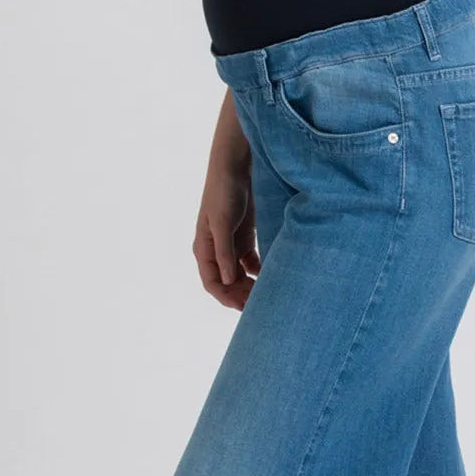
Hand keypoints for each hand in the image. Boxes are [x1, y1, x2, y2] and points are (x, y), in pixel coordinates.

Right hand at [193, 162, 259, 310]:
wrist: (235, 168)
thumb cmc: (223, 193)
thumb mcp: (222, 223)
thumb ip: (225, 252)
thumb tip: (228, 281)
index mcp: (204, 249)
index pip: (212, 282)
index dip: (226, 297)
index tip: (243, 307)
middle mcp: (216, 251)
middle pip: (227, 282)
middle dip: (241, 294)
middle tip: (261, 303)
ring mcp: (230, 245)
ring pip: (239, 274)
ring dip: (251, 284)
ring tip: (267, 292)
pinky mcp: (243, 237)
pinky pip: (251, 261)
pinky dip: (259, 270)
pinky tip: (271, 274)